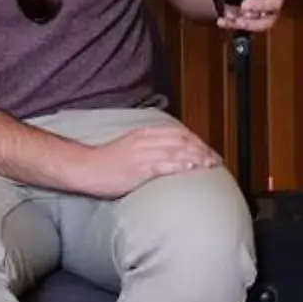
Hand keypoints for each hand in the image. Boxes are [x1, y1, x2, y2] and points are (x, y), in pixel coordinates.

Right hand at [70, 124, 222, 198]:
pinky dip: (180, 165)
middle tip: (216, 160)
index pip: (179, 132)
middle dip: (202, 149)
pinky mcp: (139, 168)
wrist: (86, 168)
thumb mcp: (132, 147)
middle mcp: (146, 140)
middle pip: (182, 140)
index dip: (198, 141)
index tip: (210, 151)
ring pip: (177, 151)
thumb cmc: (108, 162)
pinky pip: (164, 164)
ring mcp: (143, 153)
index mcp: (145, 133)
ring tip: (210, 164)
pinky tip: (192, 168)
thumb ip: (150, 147)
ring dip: (197, 157)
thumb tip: (171, 155)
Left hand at [213, 0, 284, 32]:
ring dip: (252, 22)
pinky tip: (226, 23)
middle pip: (275, 1)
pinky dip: (240, 27)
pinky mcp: (259, 24)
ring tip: (236, 21)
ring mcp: (268, 12)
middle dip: (259, 5)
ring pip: (268, 20)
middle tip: (244, 7)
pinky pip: (254, 29)